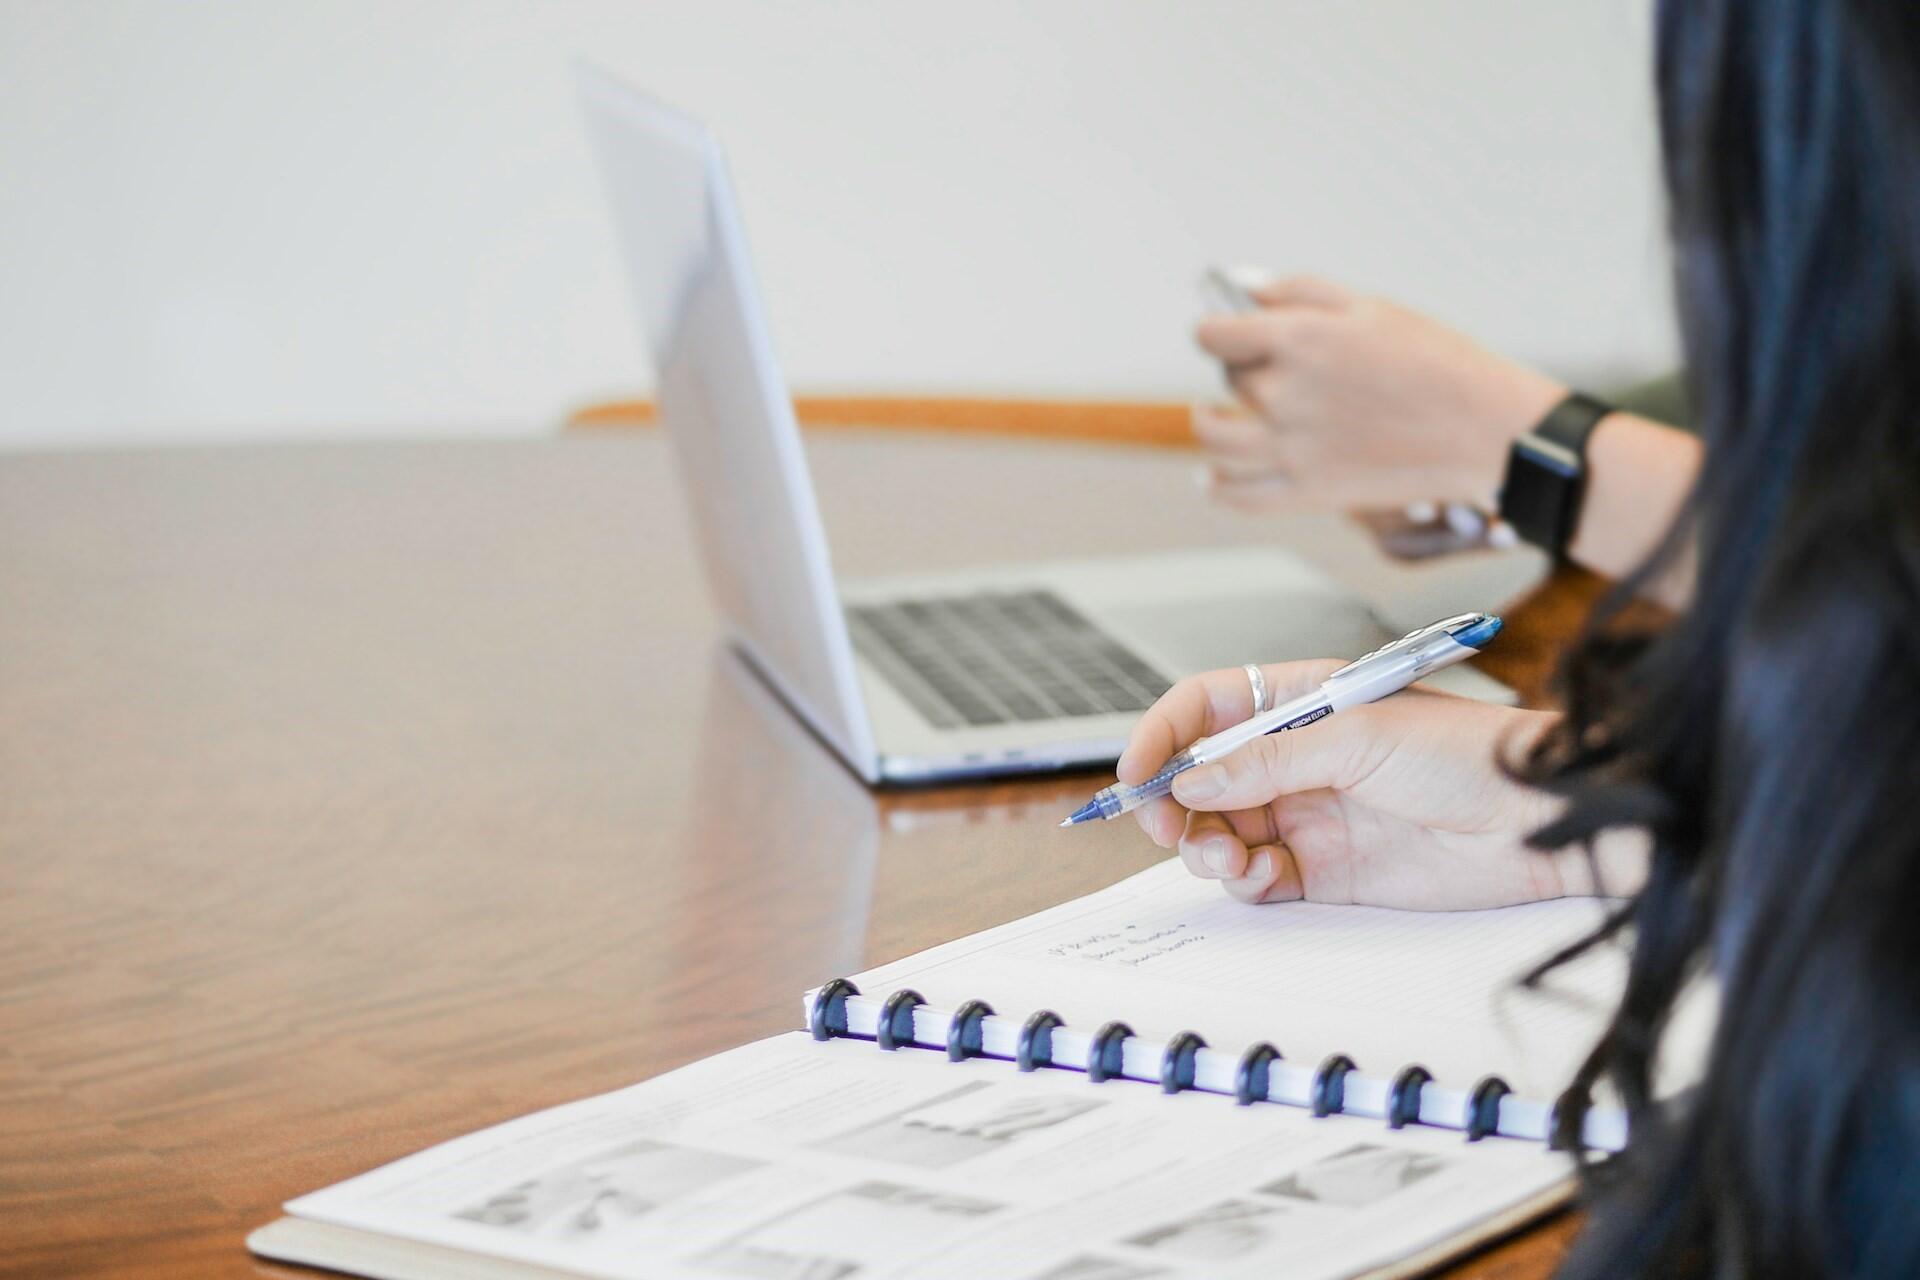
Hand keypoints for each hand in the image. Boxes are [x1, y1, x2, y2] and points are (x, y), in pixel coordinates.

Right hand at [1116, 661, 1643, 908]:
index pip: (1205, 708)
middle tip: (1167, 828)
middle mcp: (1295, 757)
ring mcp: (1308, 814)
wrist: (1540, 822)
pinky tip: (1258, 876)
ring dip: (1205, 846)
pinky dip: (1242, 880)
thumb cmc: (1470, 753)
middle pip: (1200, 777)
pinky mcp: (1325, 870)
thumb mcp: (1358, 738)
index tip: (1134, 773)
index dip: (1162, 736)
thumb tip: (1192, 781)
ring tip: (1224, 857)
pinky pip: (1256, 876)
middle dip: (1173, 803)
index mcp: (1300, 702)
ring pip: (1220, 831)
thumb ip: (1268, 762)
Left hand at [1192, 277, 1565, 512]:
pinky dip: (1218, 487)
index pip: (1214, 334)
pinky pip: (1239, 496)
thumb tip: (1241, 289)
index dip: (1218, 329)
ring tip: (1214, 417)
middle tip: (1276, 370)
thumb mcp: (1370, 307)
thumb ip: (1298, 292)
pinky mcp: (1308, 492)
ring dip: (1210, 425)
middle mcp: (1285, 394)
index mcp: (1298, 339)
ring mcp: (1292, 448)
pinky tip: (1212, 475)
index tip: (1226, 331)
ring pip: (1216, 440)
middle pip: (1230, 379)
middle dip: (1244, 369)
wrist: (1485, 429)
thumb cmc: (1436, 360)